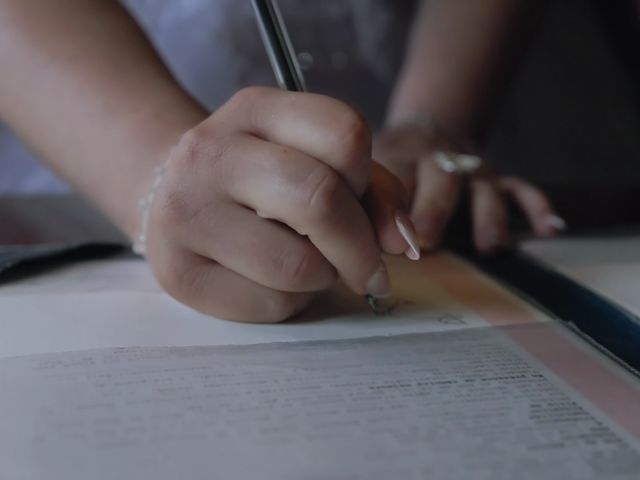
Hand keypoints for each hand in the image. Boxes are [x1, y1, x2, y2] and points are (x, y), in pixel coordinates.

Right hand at [143, 87, 415, 322]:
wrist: (170, 195)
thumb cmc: (260, 178)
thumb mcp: (312, 158)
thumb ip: (372, 190)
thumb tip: (404, 243)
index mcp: (254, 110)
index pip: (346, 135)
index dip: (369, 182)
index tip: (363, 207)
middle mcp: (209, 153)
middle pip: (320, 200)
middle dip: (360, 249)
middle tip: (369, 271)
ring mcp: (184, 215)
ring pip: (297, 266)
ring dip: (321, 276)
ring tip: (302, 263)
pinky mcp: (177, 276)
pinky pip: (269, 305)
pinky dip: (289, 302)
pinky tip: (268, 280)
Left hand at [374, 122, 564, 253]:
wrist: (423, 132)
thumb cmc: (389, 168)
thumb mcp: (368, 173)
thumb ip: (361, 206)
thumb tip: (344, 255)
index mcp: (399, 158)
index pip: (394, 178)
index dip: (390, 207)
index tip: (386, 240)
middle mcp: (437, 160)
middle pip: (440, 181)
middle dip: (434, 211)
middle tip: (425, 240)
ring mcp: (471, 170)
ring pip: (483, 188)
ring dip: (487, 216)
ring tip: (490, 246)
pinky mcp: (498, 179)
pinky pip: (522, 189)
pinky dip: (537, 207)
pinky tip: (551, 228)